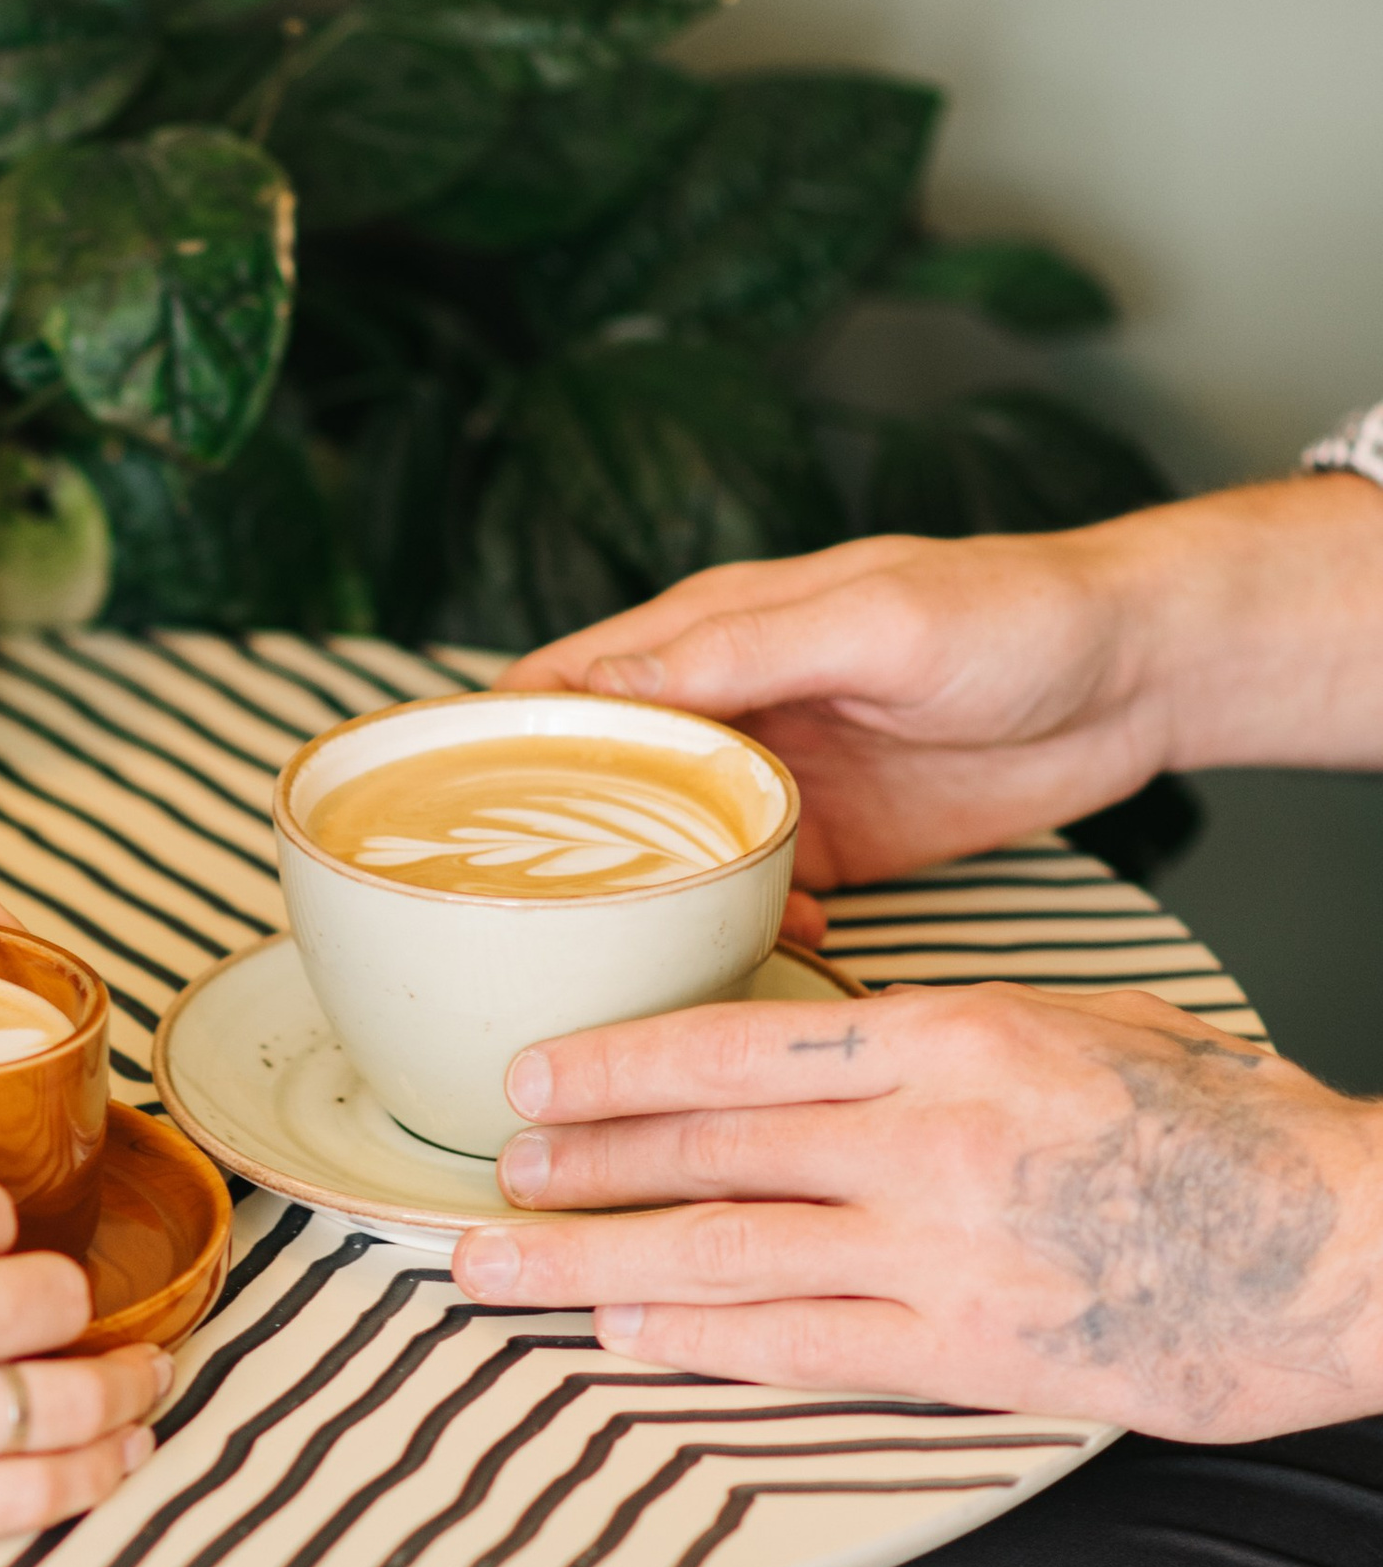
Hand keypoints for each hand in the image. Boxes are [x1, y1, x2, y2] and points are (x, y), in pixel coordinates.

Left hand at [451, 981, 1382, 1443]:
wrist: (1348, 1250)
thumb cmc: (1232, 1137)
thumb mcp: (1084, 1027)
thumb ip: (948, 1038)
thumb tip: (833, 1053)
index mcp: (958, 1035)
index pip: (736, 1048)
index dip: (615, 1068)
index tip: (535, 1077)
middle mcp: (933, 1138)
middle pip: (704, 1151)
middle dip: (576, 1164)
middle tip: (494, 1174)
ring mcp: (945, 1252)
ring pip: (721, 1253)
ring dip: (591, 1260)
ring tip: (503, 1267)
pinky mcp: (972, 1353)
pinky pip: (799, 1346)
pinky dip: (698, 1340)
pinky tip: (628, 1332)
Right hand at [497, 529, 1157, 887]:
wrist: (1135, 674)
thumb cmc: (1011, 612)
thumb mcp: (872, 620)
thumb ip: (739, 650)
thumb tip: (600, 682)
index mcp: (710, 635)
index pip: (566, 683)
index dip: (494, 738)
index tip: (431, 806)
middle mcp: (726, 710)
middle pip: (598, 783)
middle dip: (552, 845)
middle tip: (515, 917)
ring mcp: (775, 784)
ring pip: (669, 854)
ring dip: (650, 902)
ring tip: (629, 953)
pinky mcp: (831, 846)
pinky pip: (756, 900)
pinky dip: (750, 930)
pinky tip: (778, 946)